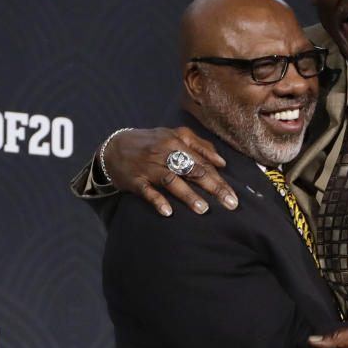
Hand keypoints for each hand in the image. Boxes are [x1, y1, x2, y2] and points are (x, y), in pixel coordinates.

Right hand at [102, 127, 237, 215]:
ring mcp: (149, 167)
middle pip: (193, 170)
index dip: (221, 179)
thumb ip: (200, 146)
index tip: (235, 195)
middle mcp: (165, 152)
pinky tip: (168, 212)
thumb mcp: (175, 136)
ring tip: (203, 209)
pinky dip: (157, 201)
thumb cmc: (151, 143)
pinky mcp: (135, 180)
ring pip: (172, 180)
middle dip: (214, 187)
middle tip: (230, 203)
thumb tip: (222, 162)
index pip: (204, 163)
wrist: (113, 147)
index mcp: (177, 142)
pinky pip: (147, 191)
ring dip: (188, 195)